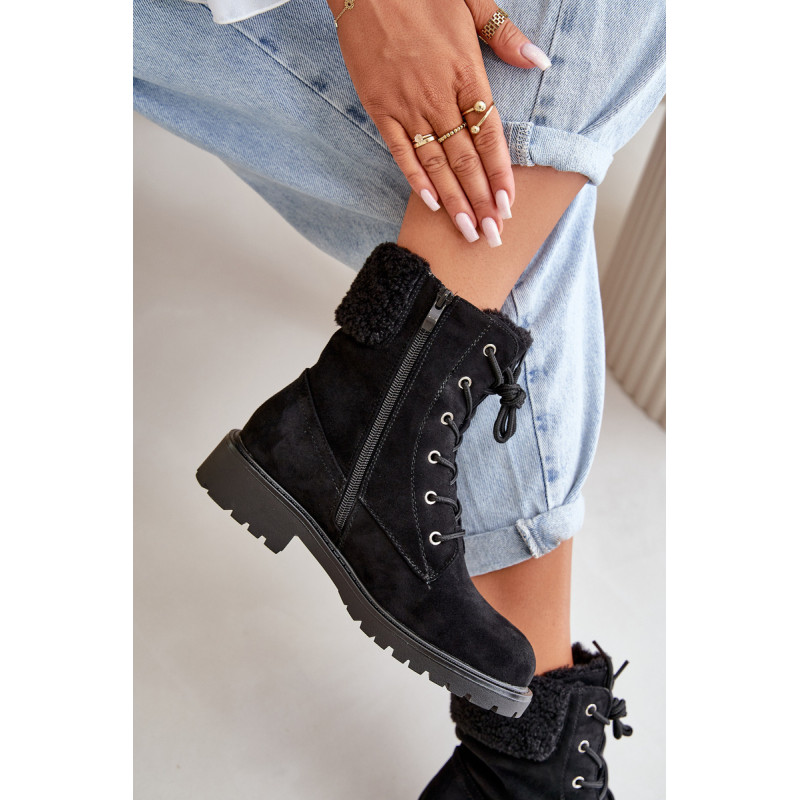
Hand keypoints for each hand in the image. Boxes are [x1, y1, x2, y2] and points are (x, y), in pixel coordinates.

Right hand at [327, 0, 550, 245]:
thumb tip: (540, 61)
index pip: (489, 135)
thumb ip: (505, 36)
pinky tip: (431, 204)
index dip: (501, 173)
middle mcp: (438, 96)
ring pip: (437, 164)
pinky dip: (416, 179)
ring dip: (454, 201)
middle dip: (482, 201)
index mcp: (466, 73)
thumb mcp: (471, 0)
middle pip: (466, 159)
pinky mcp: (380, 108)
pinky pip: (401, 152)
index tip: (510, 203)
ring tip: (468, 231)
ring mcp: (407, 106)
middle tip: (492, 235)